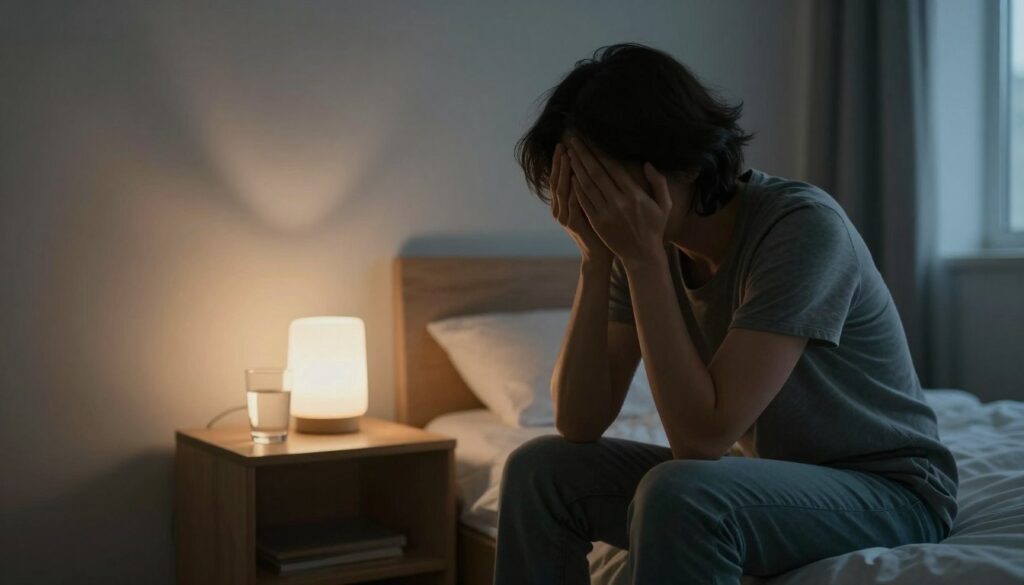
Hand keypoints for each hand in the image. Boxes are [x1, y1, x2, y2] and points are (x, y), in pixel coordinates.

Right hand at [550, 143, 611, 263]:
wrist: (599, 256)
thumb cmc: (598, 230)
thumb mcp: (589, 207)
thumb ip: (584, 190)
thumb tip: (584, 168)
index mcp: (563, 204)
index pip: (559, 177)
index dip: (560, 161)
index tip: (565, 144)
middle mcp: (560, 210)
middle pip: (557, 181)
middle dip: (559, 162)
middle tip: (563, 144)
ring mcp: (565, 218)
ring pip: (562, 190)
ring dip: (564, 172)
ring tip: (567, 155)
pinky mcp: (574, 225)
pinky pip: (573, 204)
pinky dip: (573, 190)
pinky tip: (575, 177)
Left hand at [565, 136, 671, 264]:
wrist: (642, 255)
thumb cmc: (654, 228)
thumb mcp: (664, 205)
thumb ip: (658, 182)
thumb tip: (647, 164)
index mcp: (635, 195)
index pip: (614, 168)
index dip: (600, 152)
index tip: (591, 140)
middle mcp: (619, 202)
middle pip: (597, 173)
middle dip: (584, 155)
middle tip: (573, 140)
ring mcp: (606, 213)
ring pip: (587, 186)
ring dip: (576, 168)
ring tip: (569, 154)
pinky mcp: (597, 222)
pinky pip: (584, 202)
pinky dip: (576, 188)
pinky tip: (570, 176)